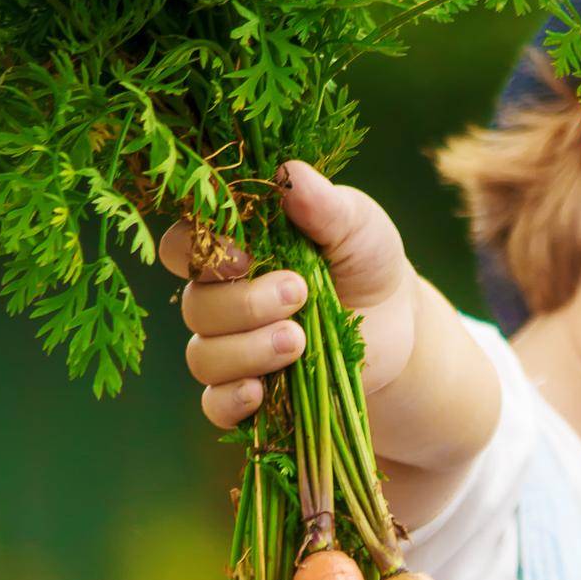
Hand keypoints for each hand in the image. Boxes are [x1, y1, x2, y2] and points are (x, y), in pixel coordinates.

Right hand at [158, 159, 418, 428]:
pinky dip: (231, 401)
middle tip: (298, 295)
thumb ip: (324, 205)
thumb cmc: (366, 263)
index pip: (182, 247)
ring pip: (204, 357)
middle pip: (195, 307)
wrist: (399, 328)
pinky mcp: (249, 395)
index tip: (246, 254)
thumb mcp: (357, 226)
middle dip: (245, 304)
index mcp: (232, 249)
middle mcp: (220, 300)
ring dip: (247, 351)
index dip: (201, 253)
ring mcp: (231, 350)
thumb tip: (287, 173)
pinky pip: (215, 406)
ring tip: (299, 341)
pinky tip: (259, 392)